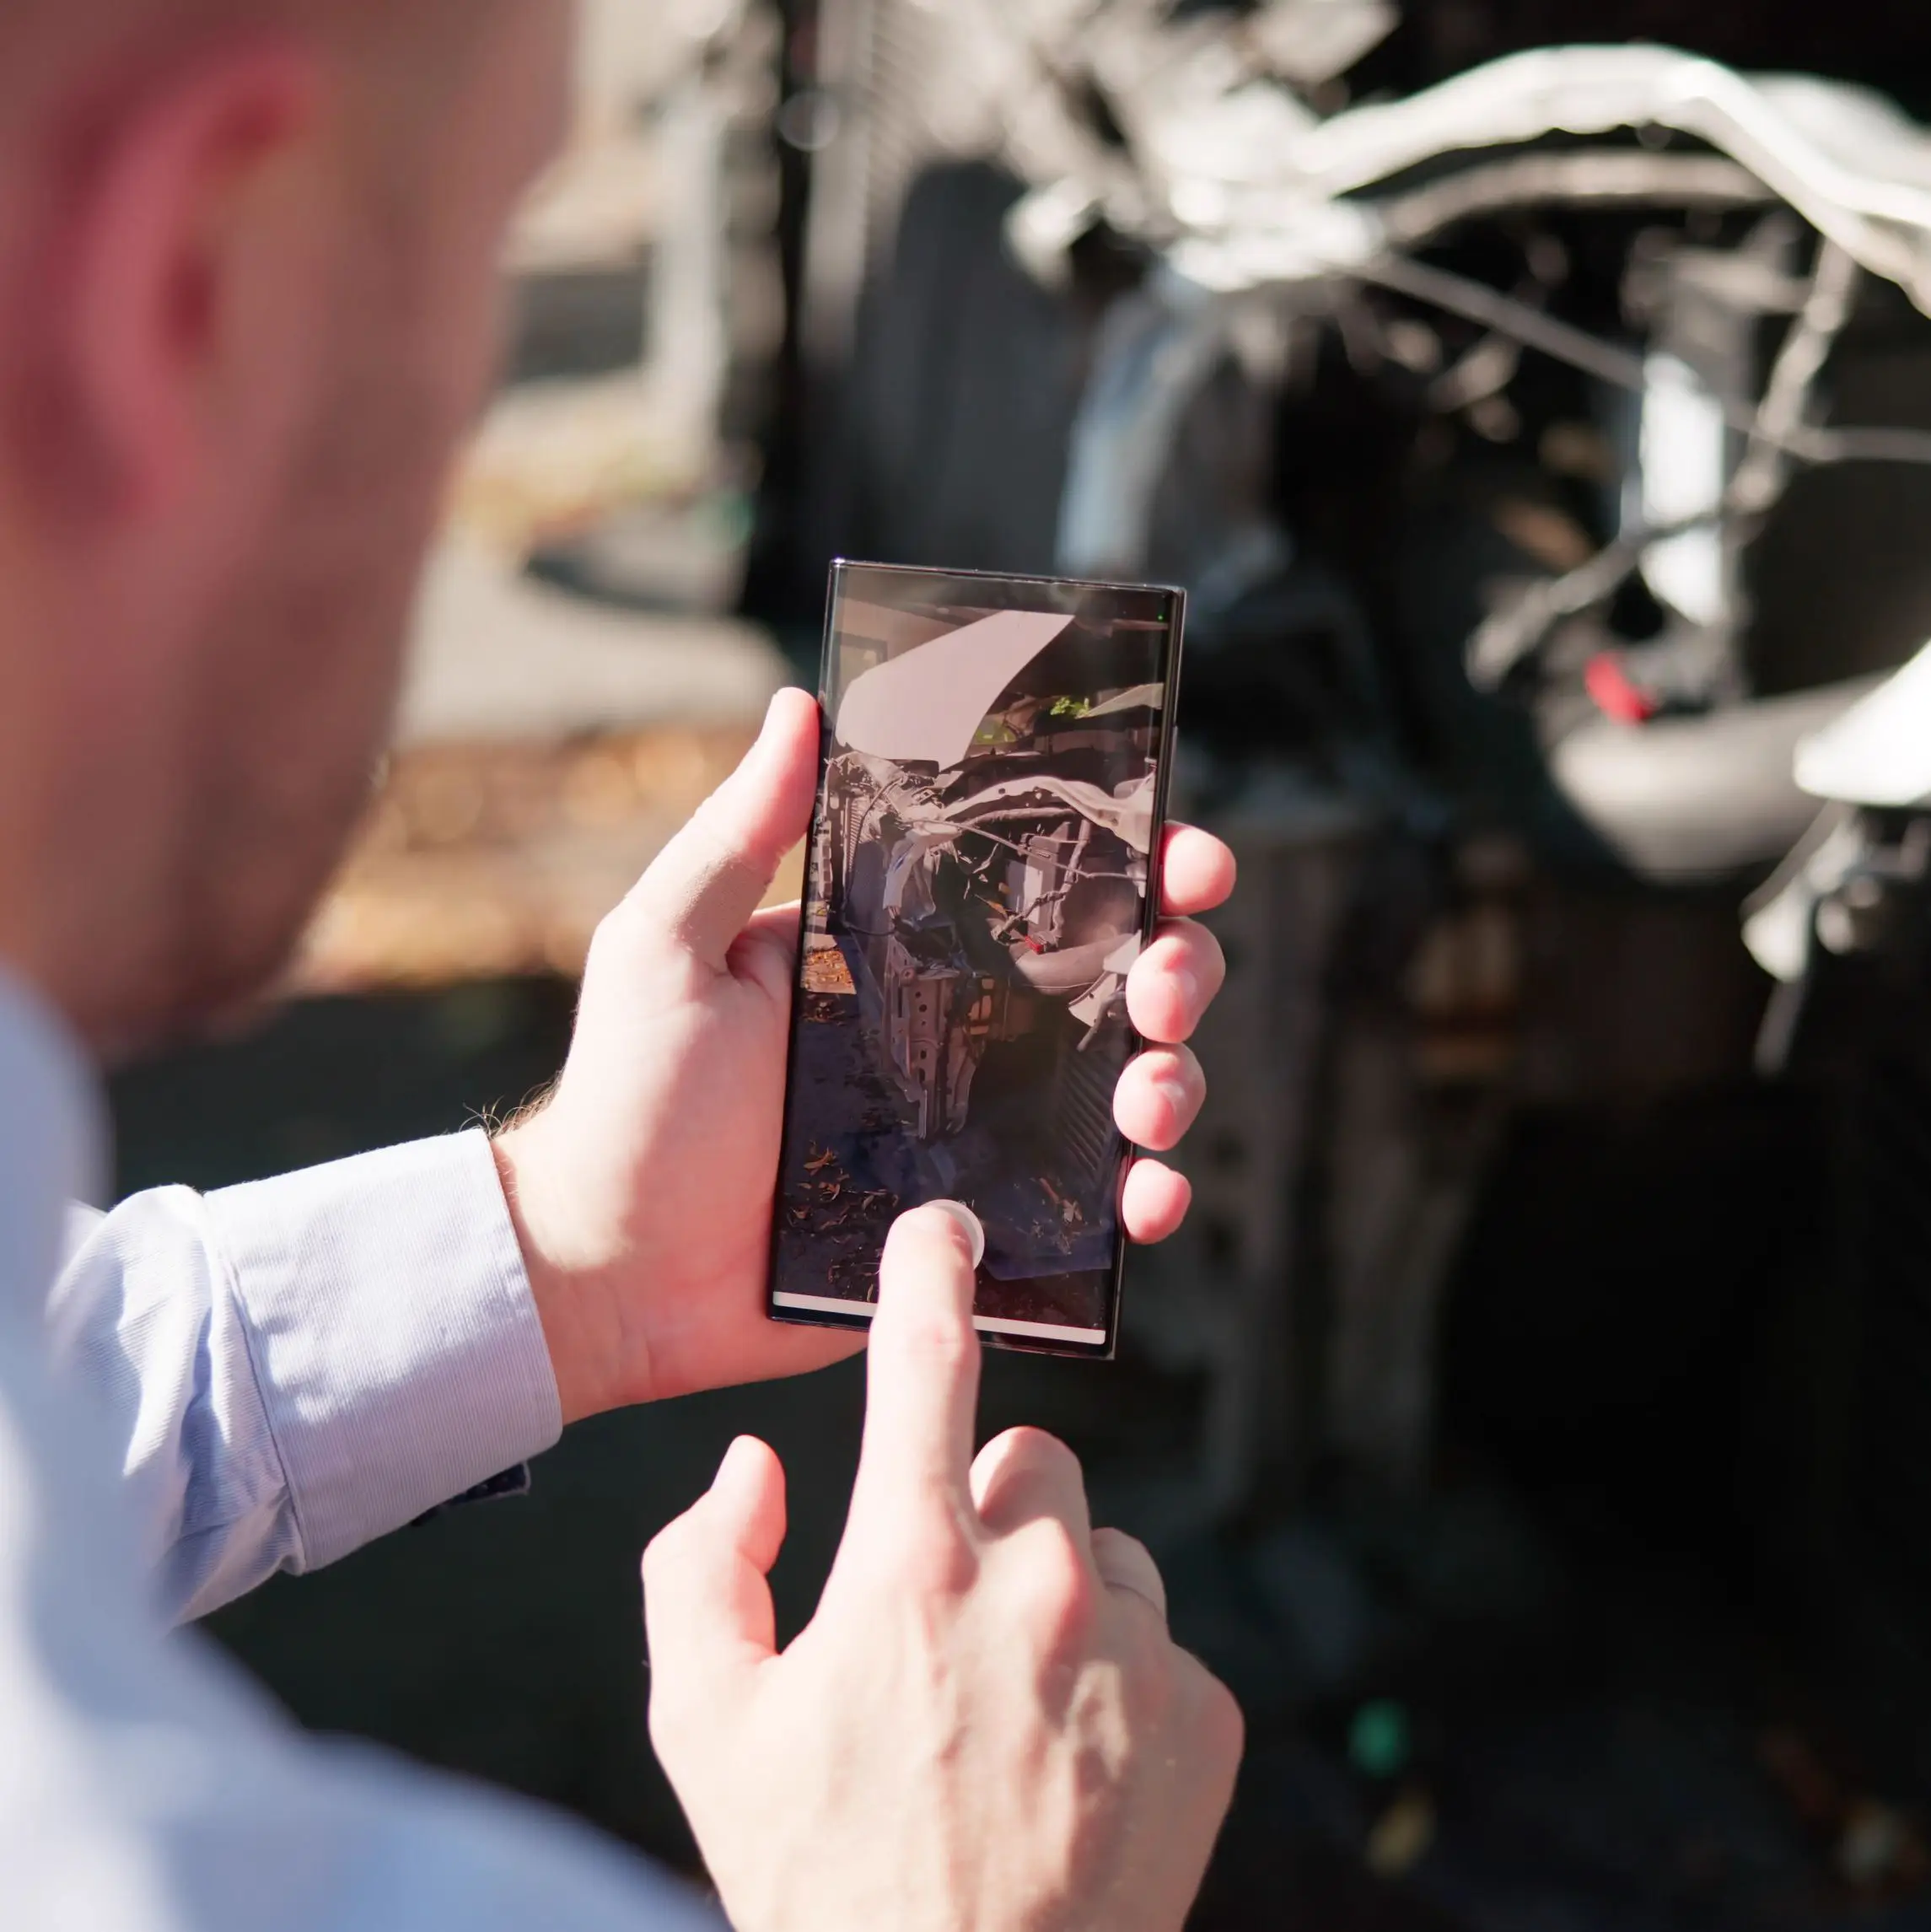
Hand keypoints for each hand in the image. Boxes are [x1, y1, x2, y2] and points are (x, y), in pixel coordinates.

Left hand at [494, 688, 1235, 1421]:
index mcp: (901, 950)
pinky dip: (1146, 1198)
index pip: (1040, 884)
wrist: (613, 1272)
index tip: (1184, 852)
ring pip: (1126, 1086)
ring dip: (1176, 1078)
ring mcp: (977, 1131)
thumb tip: (799, 705)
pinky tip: (1147, 1197)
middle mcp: (958, 1030)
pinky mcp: (979, 1226)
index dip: (1135, 862)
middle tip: (1165, 980)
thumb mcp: (669, 945)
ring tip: (1150, 1097)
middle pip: (1116, 979)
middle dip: (1179, 966)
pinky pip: (1090, 1208)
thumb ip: (737, 833)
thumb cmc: (631, 1101)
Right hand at [643, 1206, 1243, 1931]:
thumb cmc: (821, 1877)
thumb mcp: (706, 1729)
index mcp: (910, 1570)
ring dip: (1058, 1596)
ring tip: (1006, 1713)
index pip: (924, 1367)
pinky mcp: (1205, 1714)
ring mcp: (1135, 1651)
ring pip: (1102, 1548)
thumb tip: (757, 1465)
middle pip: (1031, 1459)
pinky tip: (1069, 1763)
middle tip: (942, 1619)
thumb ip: (700, 1567)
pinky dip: (1117, 1676)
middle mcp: (1038, 1588)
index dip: (930, 1275)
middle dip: (987, 1508)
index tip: (947, 1225)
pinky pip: (1157, 1638)